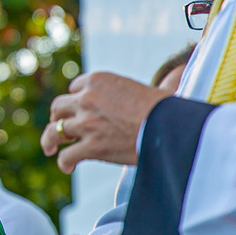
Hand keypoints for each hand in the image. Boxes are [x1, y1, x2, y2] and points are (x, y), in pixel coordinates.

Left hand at [41, 71, 169, 172]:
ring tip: (50, 147)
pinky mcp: (90, 146)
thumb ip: (166, 80)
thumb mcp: (162, 87)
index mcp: (98, 80)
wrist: (170, 127)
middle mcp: (87, 98)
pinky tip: (68, 166)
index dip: (77, 99)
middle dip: (57, 116)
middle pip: (59, 106)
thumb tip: (185, 67)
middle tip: (60, 126)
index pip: (76, 88)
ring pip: (55, 130)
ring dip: (51, 139)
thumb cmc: (172, 109)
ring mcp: (86, 123)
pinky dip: (64, 161)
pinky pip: (67, 155)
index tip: (80, 108)